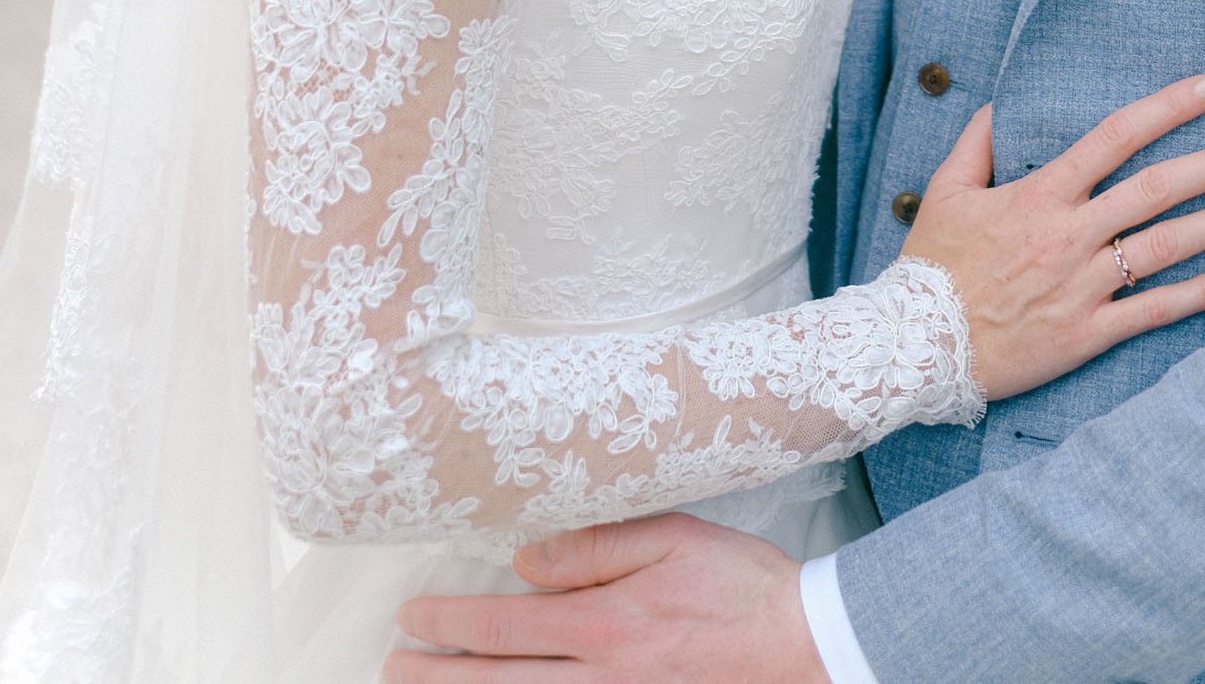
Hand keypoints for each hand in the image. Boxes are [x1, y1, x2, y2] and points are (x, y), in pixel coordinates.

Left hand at [383, 513, 827, 681]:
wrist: (810, 648)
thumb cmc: (742, 587)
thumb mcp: (671, 535)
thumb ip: (594, 546)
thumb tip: (526, 562)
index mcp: (604, 626)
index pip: (504, 626)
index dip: (450, 624)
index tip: (412, 616)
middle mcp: (601, 682)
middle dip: (438, 677)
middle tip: (394, 666)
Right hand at [903, 73, 1204, 399]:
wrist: (917, 344)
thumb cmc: (931, 266)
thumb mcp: (944, 191)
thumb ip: (976, 142)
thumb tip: (999, 102)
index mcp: (1038, 194)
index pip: (1114, 136)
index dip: (1167, 107)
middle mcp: (1069, 234)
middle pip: (1157, 188)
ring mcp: (1083, 284)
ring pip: (1167, 246)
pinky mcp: (1089, 331)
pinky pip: (1157, 308)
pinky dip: (1204, 292)